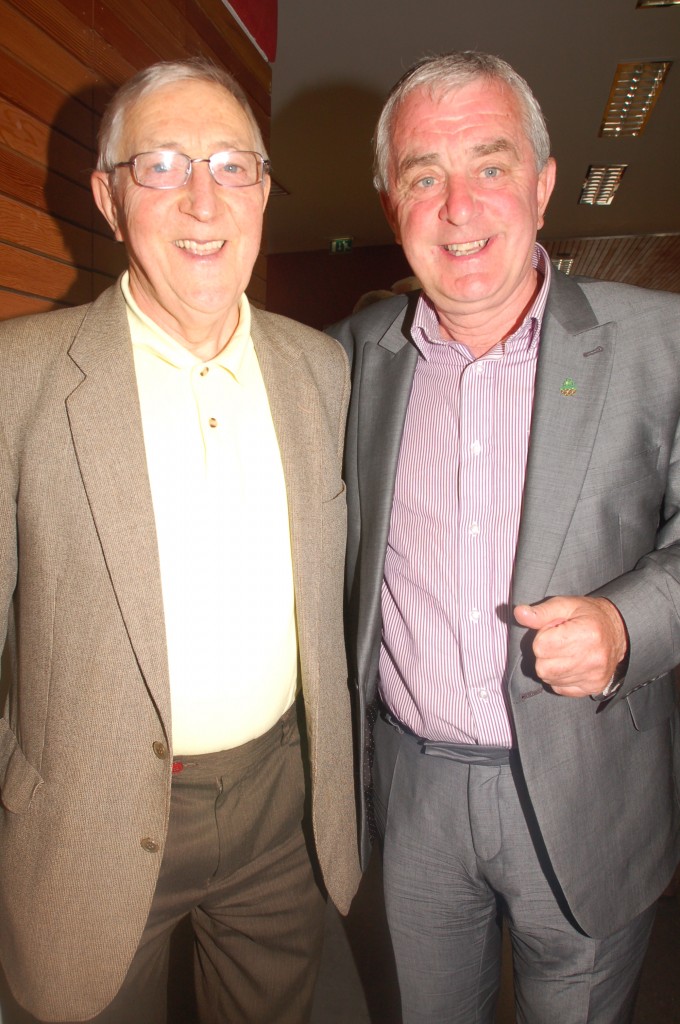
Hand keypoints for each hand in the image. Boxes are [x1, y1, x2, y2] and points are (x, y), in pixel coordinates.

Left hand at [513, 596, 627, 697]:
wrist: (618, 632)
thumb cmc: (589, 616)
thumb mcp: (565, 605)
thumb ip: (541, 612)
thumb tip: (519, 613)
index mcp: (586, 634)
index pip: (541, 646)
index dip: (542, 636)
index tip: (554, 630)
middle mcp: (592, 658)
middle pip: (543, 667)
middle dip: (544, 654)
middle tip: (559, 642)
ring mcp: (593, 676)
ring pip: (549, 679)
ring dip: (551, 666)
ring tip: (566, 652)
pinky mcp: (593, 687)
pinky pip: (560, 688)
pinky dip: (559, 678)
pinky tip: (570, 664)